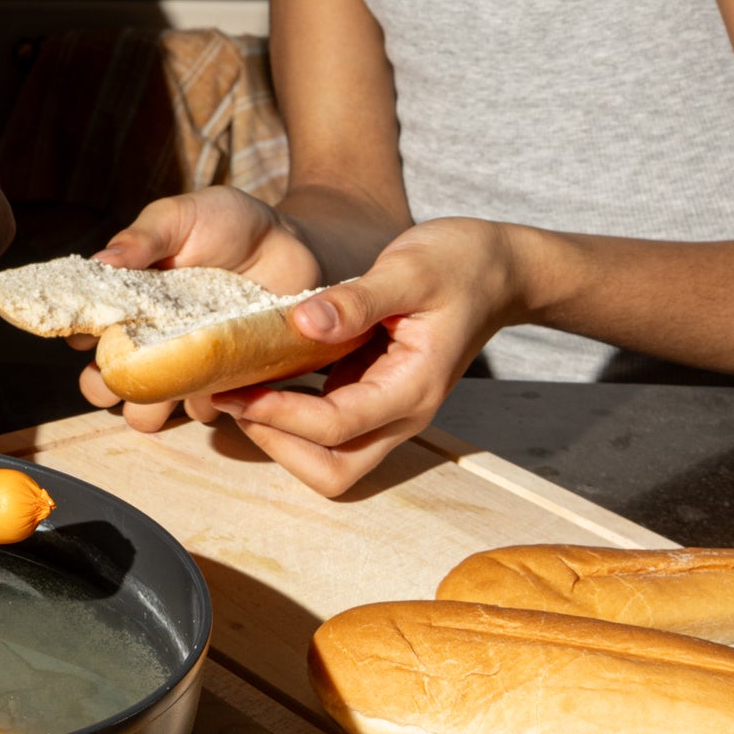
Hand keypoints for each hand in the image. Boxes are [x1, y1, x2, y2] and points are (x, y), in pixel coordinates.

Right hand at [77, 188, 324, 432]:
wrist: (290, 242)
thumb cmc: (227, 223)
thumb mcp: (180, 217)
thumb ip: (141, 237)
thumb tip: (100, 263)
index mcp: (128, 303)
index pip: (85, 335)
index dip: (85, 340)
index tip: (100, 331)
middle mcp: (150, 340)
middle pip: (106, 386)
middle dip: (106, 388)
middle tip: (130, 367)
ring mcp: (185, 366)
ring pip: (147, 413)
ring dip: (151, 407)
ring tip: (176, 377)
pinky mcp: (224, 382)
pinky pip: (202, 411)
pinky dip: (205, 402)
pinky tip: (221, 373)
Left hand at [195, 216, 530, 495]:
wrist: (497, 269)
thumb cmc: (458, 263)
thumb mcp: (409, 269)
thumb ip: (357, 299)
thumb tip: (303, 322)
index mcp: (413, 388)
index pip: (337, 427)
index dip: (280, 415)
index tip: (236, 388)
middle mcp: (403, 412)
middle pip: (335, 470)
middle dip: (279, 444)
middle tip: (235, 398)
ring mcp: (389, 408)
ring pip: (331, 459)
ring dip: (283, 437)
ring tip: (241, 390)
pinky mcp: (375, 394)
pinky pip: (330, 427)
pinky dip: (293, 415)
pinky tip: (263, 376)